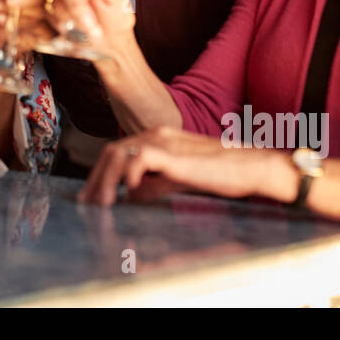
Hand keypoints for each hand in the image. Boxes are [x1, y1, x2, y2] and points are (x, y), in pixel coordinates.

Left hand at [78, 126, 285, 205]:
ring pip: (119, 154)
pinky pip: (143, 157)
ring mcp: (165, 141)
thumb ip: (153, 184)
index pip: (117, 152)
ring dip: (105, 181)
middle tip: (87, 205)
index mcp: (156, 138)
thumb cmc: (220, 173)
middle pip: (111, 152)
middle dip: (94, 180)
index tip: (90, 198)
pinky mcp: (175, 153)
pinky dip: (129, 173)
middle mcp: (156, 134)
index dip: (99, 175)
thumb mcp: (177, 179)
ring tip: (102, 205)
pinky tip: (128, 192)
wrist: (251, 167)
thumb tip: (131, 194)